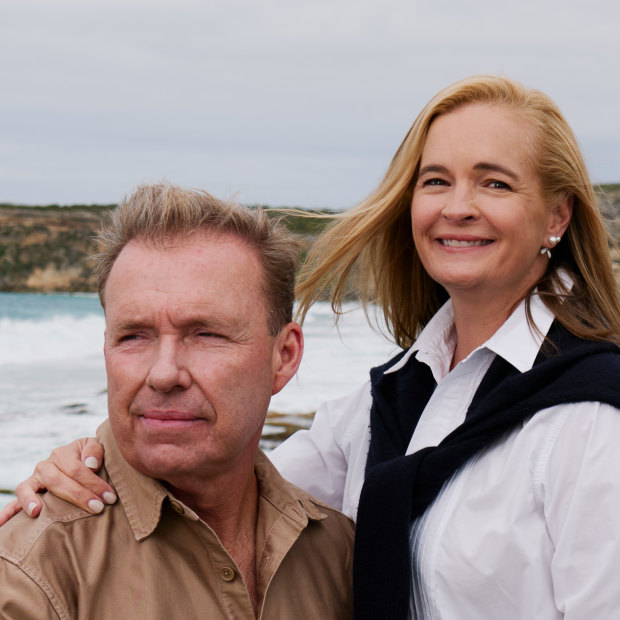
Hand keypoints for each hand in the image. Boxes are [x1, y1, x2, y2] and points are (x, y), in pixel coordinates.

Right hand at [0, 437, 114, 525]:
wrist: (82, 458)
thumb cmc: (91, 456)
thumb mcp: (95, 447)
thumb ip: (95, 451)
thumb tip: (90, 464)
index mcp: (63, 453)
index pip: (77, 469)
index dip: (94, 483)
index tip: (109, 498)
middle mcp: (46, 464)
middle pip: (57, 480)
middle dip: (78, 495)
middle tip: (97, 507)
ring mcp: (35, 478)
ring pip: (28, 487)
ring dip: (31, 500)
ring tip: (37, 512)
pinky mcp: (28, 491)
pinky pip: (14, 501)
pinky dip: (7, 511)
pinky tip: (2, 524)